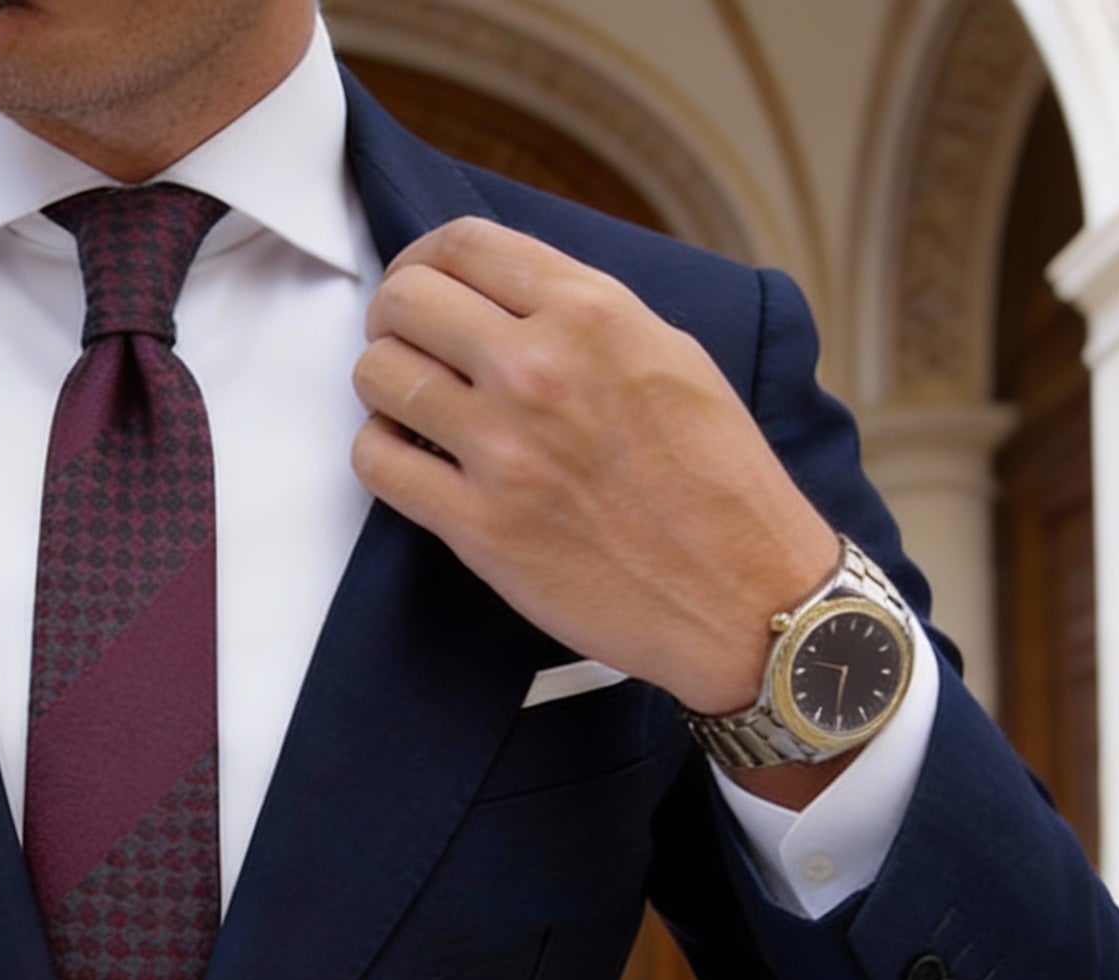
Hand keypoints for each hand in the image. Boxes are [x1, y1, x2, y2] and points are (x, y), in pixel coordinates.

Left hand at [352, 217, 840, 717]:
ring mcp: (503, 448)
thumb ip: (584, 316)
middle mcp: (539, 368)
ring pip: (377, 375)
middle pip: (405, 300)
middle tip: (405, 344)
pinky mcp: (478, 525)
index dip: (424, 259)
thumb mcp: (671, 355)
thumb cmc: (717, 483)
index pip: (464, 245)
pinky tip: (409, 461)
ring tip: (408, 408)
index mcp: (594, 313)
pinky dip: (380, 454)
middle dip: (392, 317)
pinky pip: (377, 463)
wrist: (741, 594)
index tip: (422, 283)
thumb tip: (507, 295)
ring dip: (382, 387)